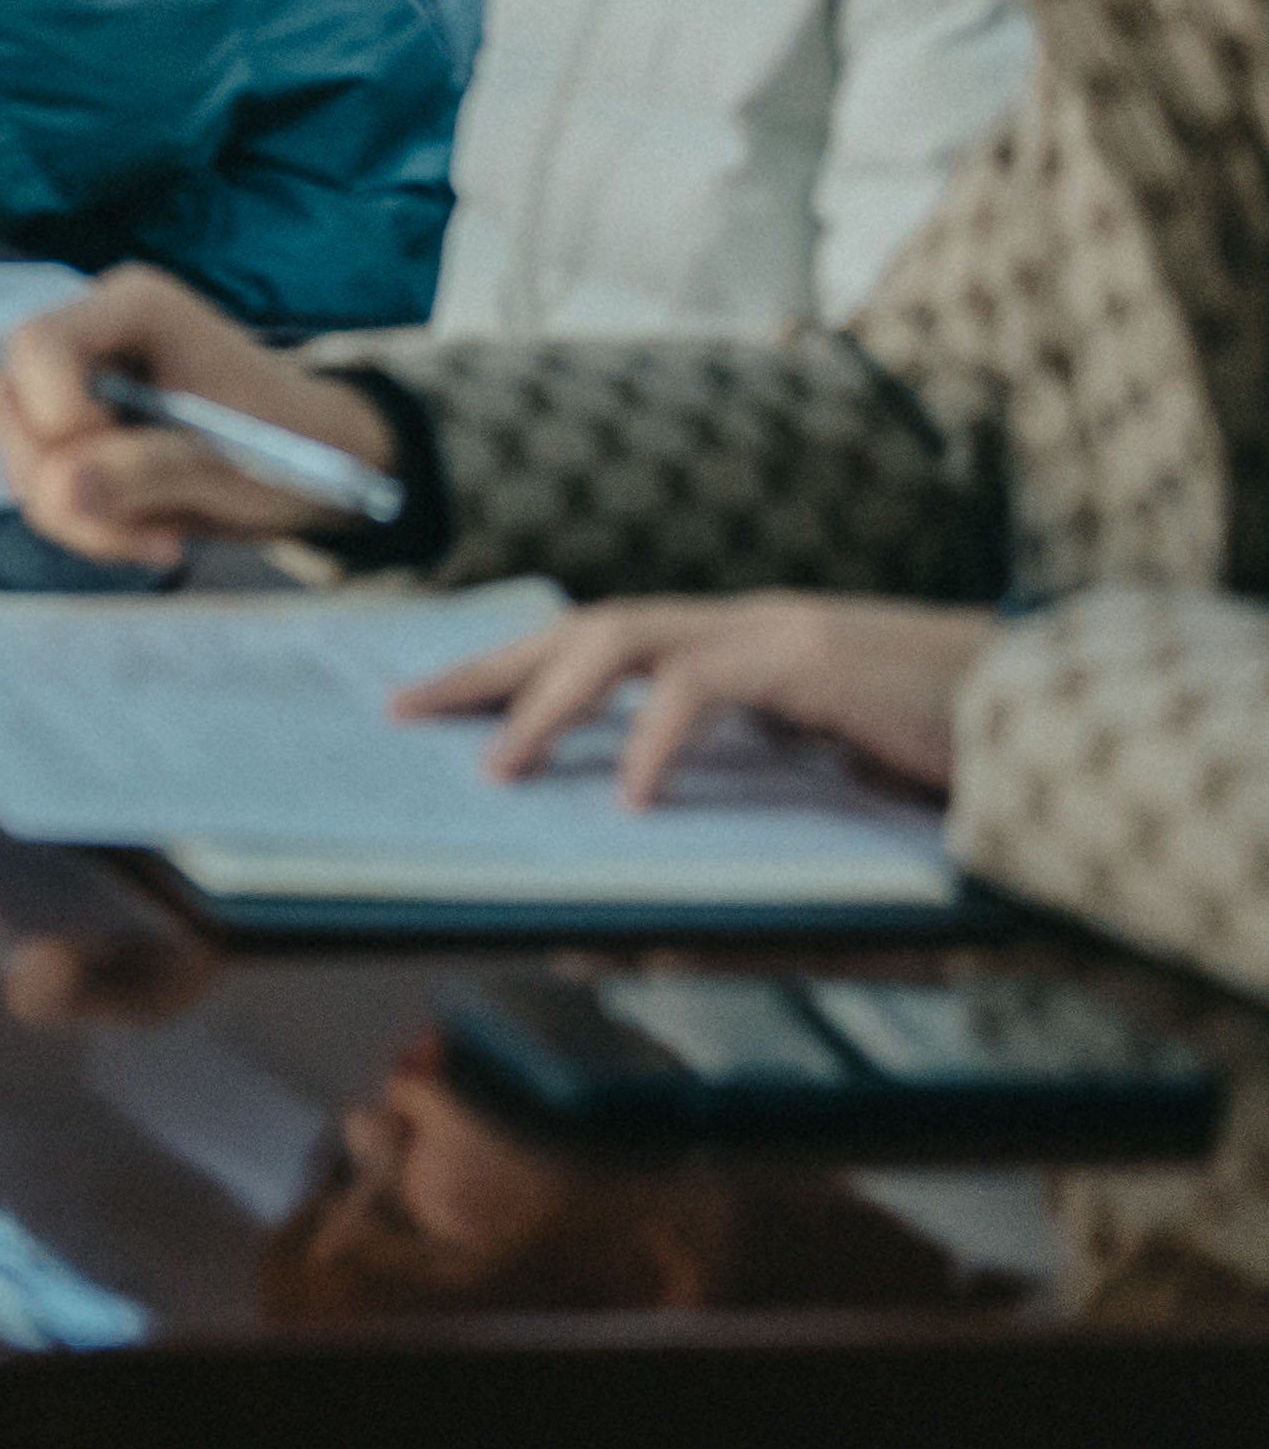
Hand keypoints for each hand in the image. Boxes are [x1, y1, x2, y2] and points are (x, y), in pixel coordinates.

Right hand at [0, 266, 406, 564]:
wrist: (314, 469)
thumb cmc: (291, 448)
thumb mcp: (233, 465)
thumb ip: (147, 472)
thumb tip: (59, 490)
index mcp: (133, 309)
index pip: (39, 343)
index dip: (52, 411)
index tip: (106, 464)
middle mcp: (88, 338)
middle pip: (7, 402)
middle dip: (61, 479)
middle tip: (142, 523)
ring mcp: (69, 388)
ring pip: (15, 455)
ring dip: (79, 515)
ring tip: (160, 535)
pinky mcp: (68, 436)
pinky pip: (36, 487)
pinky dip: (86, 525)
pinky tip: (148, 533)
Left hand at [402, 593, 987, 804]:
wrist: (1041, 707)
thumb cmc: (929, 741)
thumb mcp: (811, 762)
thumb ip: (733, 775)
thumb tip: (641, 826)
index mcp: (726, 643)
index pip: (589, 643)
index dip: (503, 669)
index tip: (426, 703)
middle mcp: (733, 623)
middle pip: (576, 628)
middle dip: (486, 670)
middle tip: (408, 714)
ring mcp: (770, 631)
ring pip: (619, 639)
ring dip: (547, 702)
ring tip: (500, 768)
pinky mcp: (812, 658)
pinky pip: (706, 686)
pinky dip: (656, 736)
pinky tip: (631, 795)